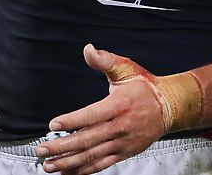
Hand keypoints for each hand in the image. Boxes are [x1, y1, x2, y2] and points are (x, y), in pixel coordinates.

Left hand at [34, 44, 203, 174]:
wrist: (170, 107)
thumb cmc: (145, 87)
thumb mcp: (126, 68)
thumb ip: (105, 60)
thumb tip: (88, 49)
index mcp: (118, 105)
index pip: (91, 115)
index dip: (71, 121)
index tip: (53, 125)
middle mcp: (119, 127)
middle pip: (87, 140)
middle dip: (62, 146)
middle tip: (41, 150)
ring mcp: (122, 142)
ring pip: (92, 156)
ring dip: (68, 162)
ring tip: (49, 165)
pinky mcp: (124, 153)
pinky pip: (102, 164)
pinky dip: (84, 170)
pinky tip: (69, 172)